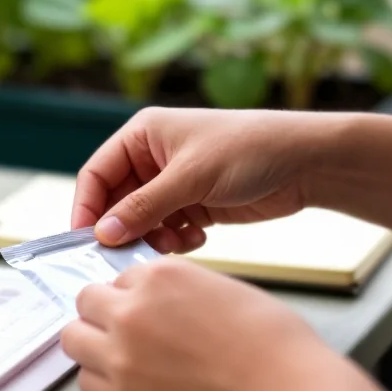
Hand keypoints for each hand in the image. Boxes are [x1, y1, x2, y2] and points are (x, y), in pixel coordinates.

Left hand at [59, 255, 338, 390]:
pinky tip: (130, 383)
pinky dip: (103, 382)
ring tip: (120, 355)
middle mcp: (132, 312)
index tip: (144, 307)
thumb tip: (160, 298)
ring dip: (93, 344)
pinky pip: (87, 383)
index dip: (134, 293)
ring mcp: (122, 358)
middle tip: (123, 328)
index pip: (120, 276)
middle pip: (86, 301)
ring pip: (74, 340)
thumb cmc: (274, 348)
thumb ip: (180, 289)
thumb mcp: (224, 290)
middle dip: (103, 312)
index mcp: (160, 277)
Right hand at [71, 108, 324, 250]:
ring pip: (142, 221)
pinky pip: (168, 229)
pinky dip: (176, 240)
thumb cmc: (248, 150)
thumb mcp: (190, 177)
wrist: (306, 163)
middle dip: (124, 229)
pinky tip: (197, 238)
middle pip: (117, 202)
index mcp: (143, 135)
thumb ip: (143, 207)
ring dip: (152, 237)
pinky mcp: (195, 204)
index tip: (85, 241)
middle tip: (128, 255)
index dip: (87, 208)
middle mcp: (152, 158)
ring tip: (173, 244)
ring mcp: (174, 183)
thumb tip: (103, 234)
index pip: (96, 174)